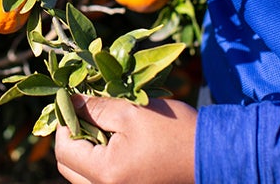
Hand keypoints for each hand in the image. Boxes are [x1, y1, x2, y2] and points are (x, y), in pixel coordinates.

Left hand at [55, 94, 197, 183]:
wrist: (215, 156)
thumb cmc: (175, 132)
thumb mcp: (132, 112)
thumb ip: (96, 108)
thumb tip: (70, 103)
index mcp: (105, 173)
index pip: (64, 149)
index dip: (63, 123)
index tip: (74, 102)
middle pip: (69, 166)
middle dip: (72, 138)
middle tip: (88, 114)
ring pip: (83, 175)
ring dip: (86, 150)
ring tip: (105, 127)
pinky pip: (102, 179)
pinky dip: (101, 160)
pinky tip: (118, 142)